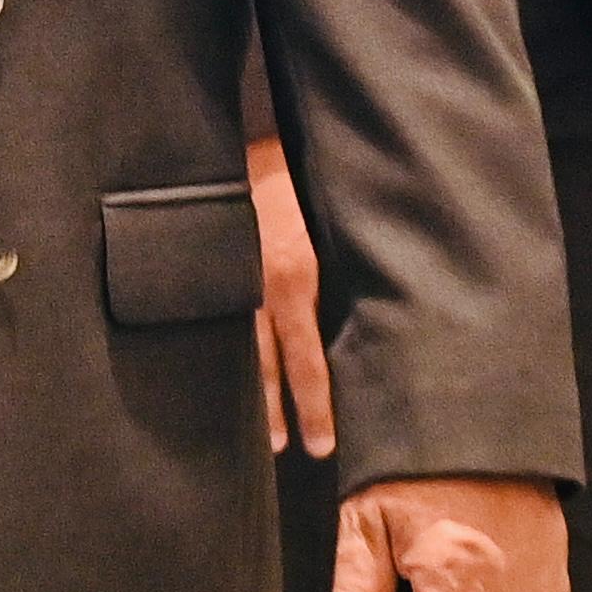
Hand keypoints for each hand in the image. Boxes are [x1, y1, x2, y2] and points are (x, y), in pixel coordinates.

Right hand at [248, 137, 334, 459]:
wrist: (247, 142)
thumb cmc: (303, 181)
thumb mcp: (337, 229)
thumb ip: (343, 274)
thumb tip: (375, 320)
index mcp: (295, 279)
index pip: (306, 359)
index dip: (315, 404)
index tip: (322, 444)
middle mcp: (260, 288)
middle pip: (269, 366)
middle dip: (282, 410)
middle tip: (292, 449)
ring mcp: (233, 280)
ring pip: (242, 349)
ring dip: (255, 393)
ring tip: (265, 433)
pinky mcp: (216, 269)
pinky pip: (224, 321)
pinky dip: (228, 352)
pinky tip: (228, 373)